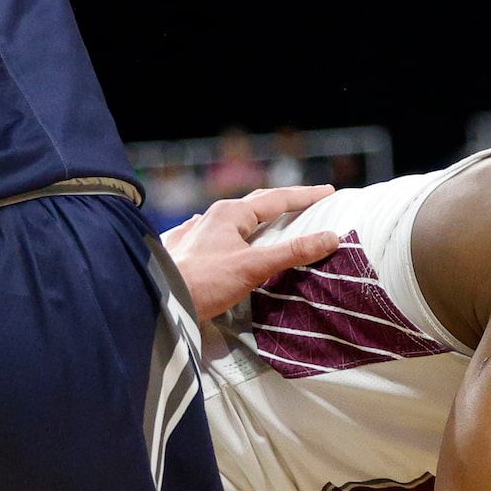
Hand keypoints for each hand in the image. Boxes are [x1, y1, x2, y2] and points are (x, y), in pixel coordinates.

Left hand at [161, 185, 340, 320]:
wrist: (160, 298)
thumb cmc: (205, 281)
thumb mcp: (254, 266)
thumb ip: (293, 252)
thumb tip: (330, 238)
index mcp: (231, 214)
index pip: (276, 199)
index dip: (304, 196)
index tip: (327, 192)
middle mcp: (215, 216)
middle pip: (257, 203)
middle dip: (284, 201)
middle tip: (309, 201)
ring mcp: (200, 231)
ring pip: (238, 218)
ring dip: (261, 216)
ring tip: (276, 218)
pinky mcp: (191, 248)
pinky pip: (221, 232)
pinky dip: (238, 231)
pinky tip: (232, 235)